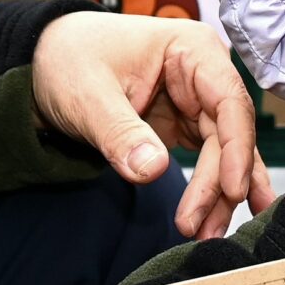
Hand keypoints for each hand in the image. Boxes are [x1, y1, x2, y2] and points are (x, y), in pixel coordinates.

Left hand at [32, 10, 273, 240]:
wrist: (47, 60)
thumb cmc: (69, 60)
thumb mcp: (87, 95)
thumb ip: (120, 133)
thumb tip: (153, 170)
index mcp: (192, 49)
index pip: (230, 101)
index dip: (237, 148)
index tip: (232, 190)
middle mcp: (205, 72)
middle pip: (229, 134)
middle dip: (220, 184)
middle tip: (202, 229)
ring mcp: (197, 100)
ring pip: (223, 153)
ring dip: (220, 194)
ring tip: (210, 235)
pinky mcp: (185, 124)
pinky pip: (208, 160)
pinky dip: (212, 189)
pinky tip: (222, 217)